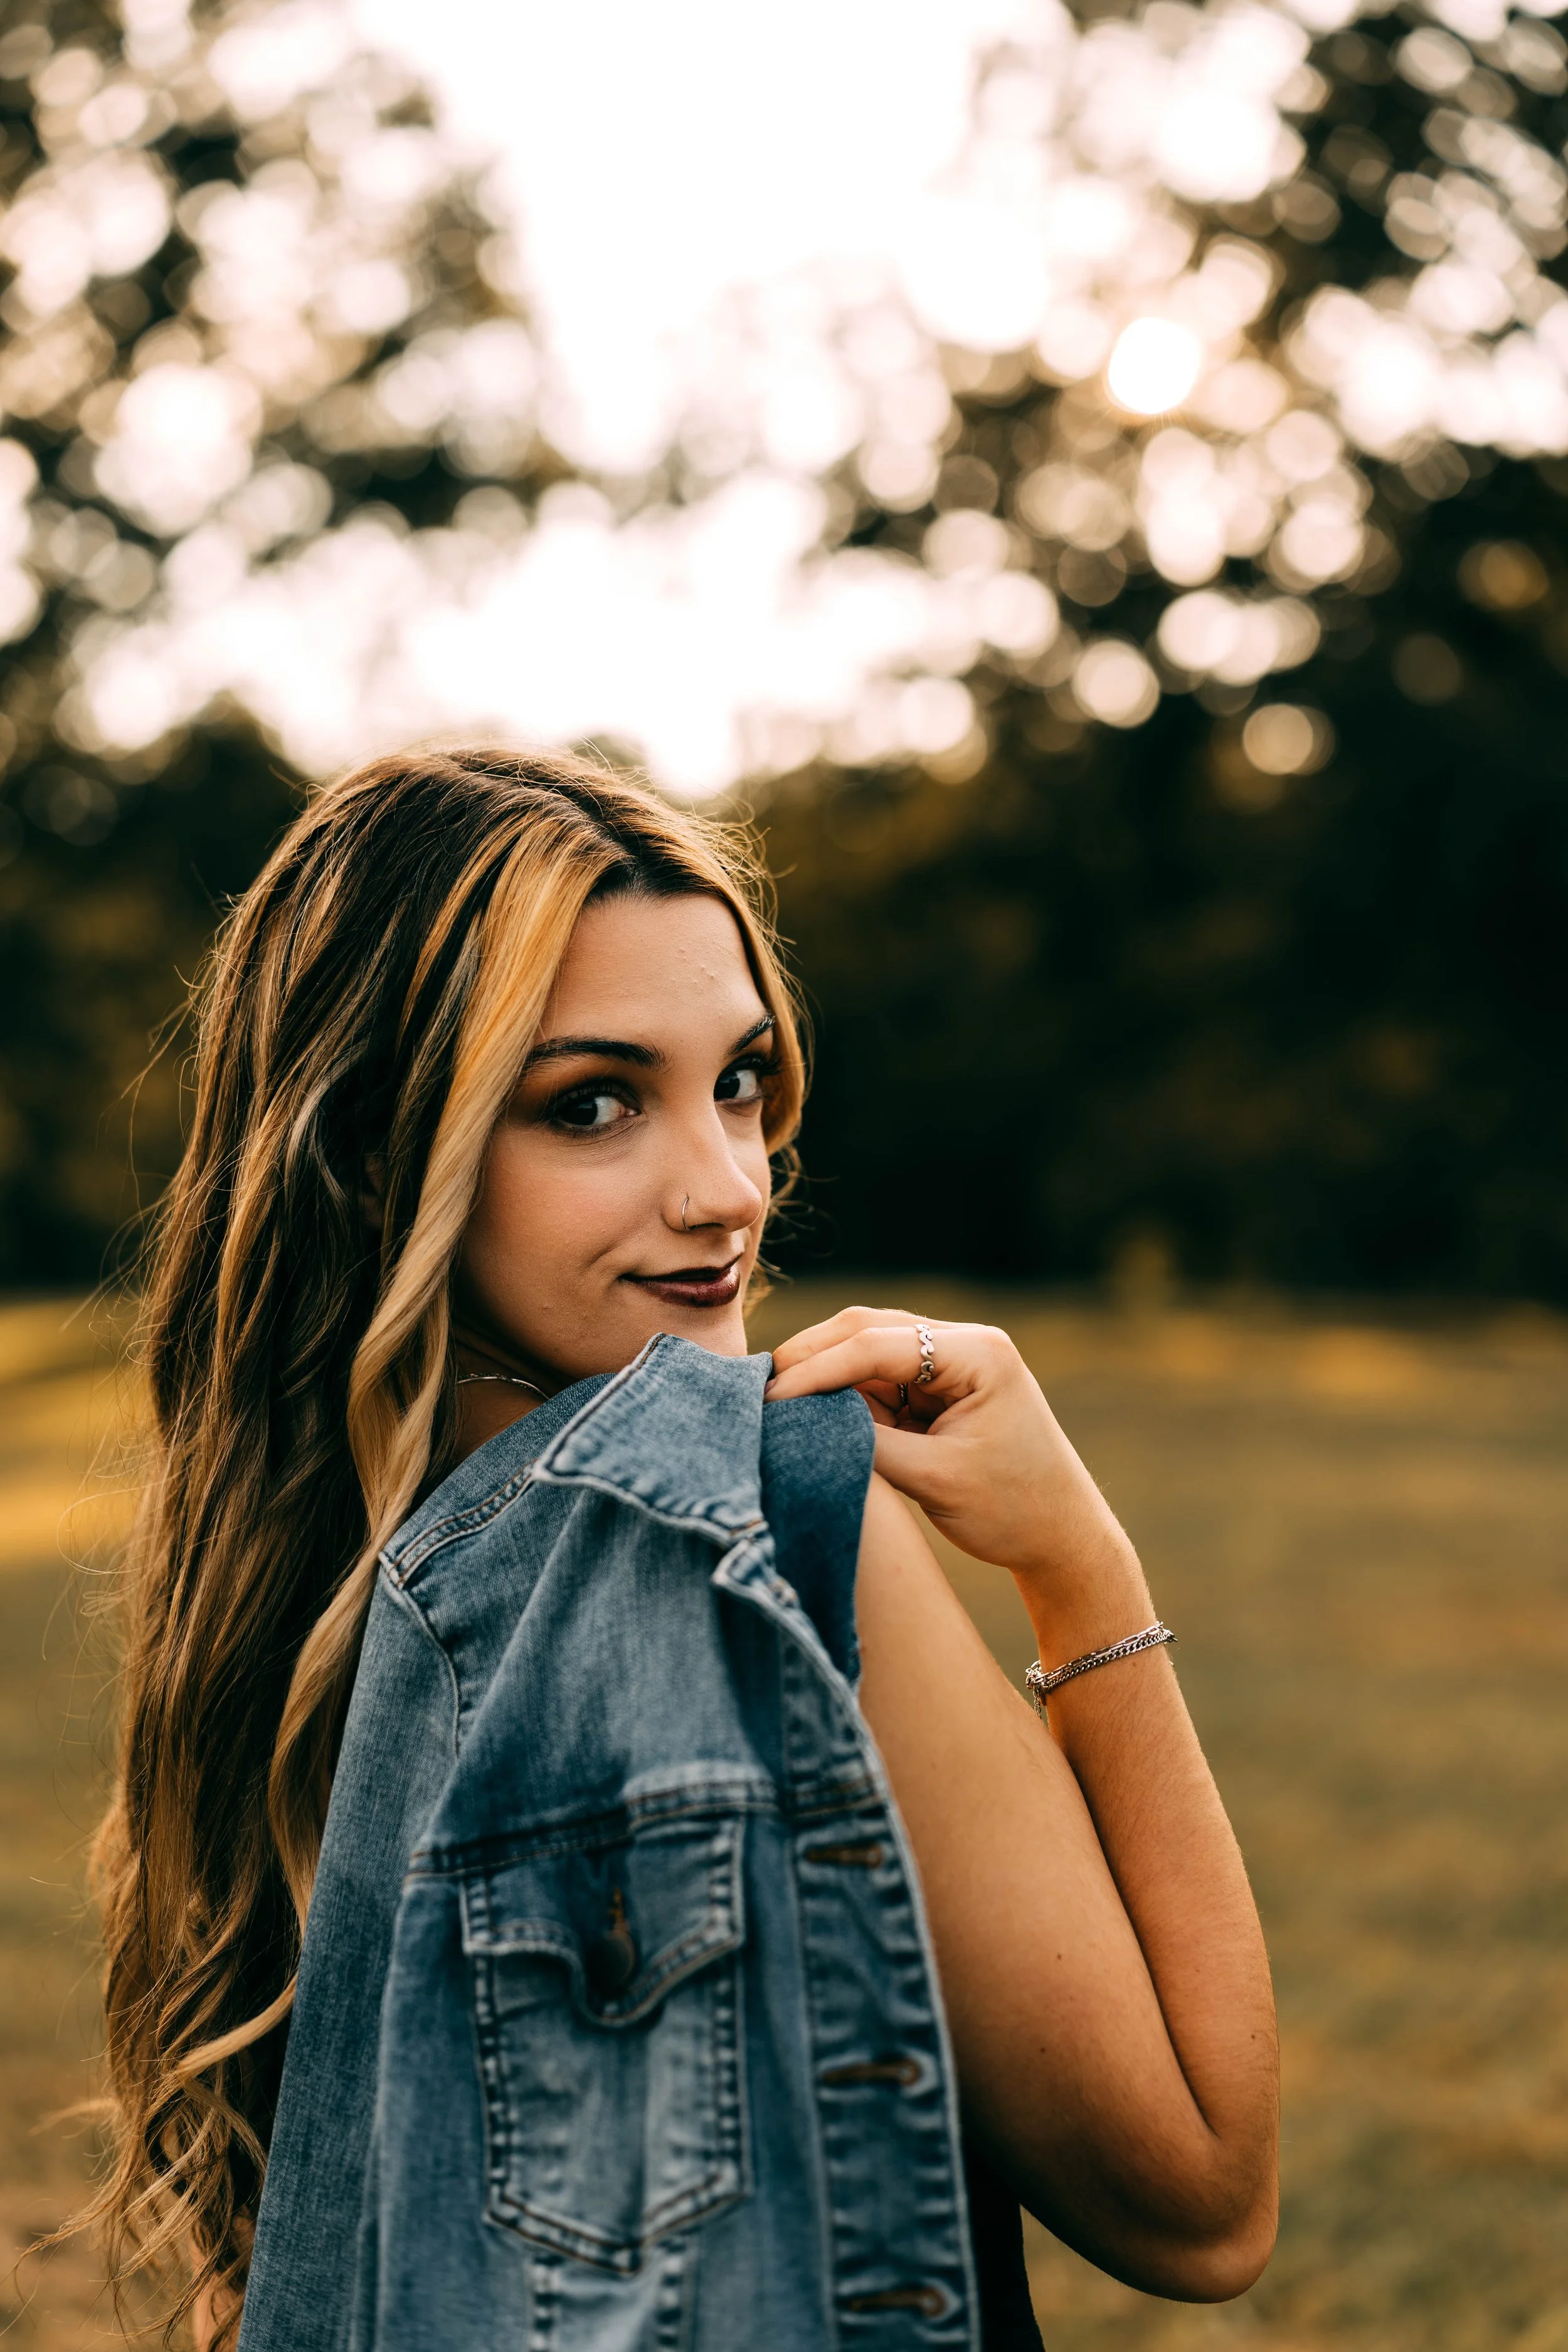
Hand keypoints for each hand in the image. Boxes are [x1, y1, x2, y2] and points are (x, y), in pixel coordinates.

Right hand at [767, 1306, 1148, 1643]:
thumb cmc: (1013, 1511)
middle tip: (759, 1392)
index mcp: (978, 1353)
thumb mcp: (934, 1480)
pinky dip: (843, 1396)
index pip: (877, 1344)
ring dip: (823, 1375)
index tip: (770, 1398)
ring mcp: (951, 1364)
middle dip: (811, 1358)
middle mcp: (965, 1344)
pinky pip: (878, 1381)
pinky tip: (809, 1415)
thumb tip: (799, 1421)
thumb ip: (867, 1445)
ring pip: (867, 1352)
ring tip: (774, 1405)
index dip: (816, 1369)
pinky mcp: (938, 1390)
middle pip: (867, 1330)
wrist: (1064, 1538)